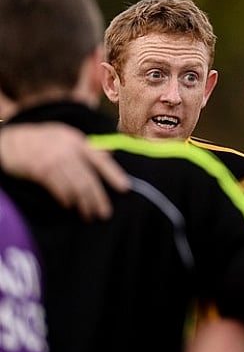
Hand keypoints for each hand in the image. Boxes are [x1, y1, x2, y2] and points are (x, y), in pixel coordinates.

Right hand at [0, 123, 129, 220]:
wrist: (11, 141)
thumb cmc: (43, 140)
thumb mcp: (66, 136)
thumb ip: (87, 146)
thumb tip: (111, 153)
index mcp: (77, 142)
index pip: (100, 159)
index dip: (114, 174)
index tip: (125, 188)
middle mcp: (68, 151)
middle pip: (88, 179)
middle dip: (98, 198)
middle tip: (104, 213)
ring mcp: (53, 160)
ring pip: (75, 187)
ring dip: (83, 204)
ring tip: (89, 215)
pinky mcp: (40, 170)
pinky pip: (58, 189)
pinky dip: (66, 199)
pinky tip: (70, 206)